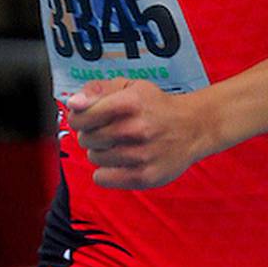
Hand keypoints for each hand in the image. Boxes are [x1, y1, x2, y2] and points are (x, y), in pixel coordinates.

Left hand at [66, 78, 210, 188]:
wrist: (194, 128)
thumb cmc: (157, 107)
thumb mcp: (131, 88)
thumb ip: (98, 91)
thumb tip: (73, 103)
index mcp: (129, 103)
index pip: (81, 116)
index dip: (79, 118)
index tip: (87, 119)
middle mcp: (135, 129)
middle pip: (86, 138)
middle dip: (92, 135)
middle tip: (109, 132)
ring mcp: (141, 155)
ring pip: (94, 158)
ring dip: (101, 152)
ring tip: (119, 146)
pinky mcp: (145, 176)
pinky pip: (103, 178)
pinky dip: (105, 172)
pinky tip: (119, 163)